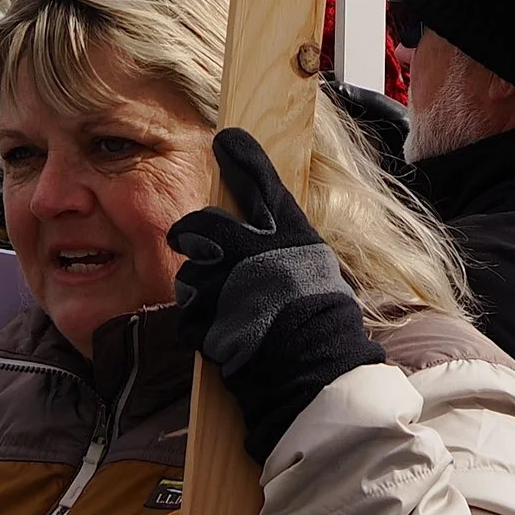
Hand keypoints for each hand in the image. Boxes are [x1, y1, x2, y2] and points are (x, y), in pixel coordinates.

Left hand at [167, 129, 384, 462]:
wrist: (315, 374)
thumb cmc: (325, 325)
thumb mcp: (319, 270)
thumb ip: (289, 247)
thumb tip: (269, 229)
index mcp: (289, 234)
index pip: (261, 180)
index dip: (241, 155)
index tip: (225, 140)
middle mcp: (254, 251)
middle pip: (200, 225)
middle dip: (191, 234)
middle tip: (192, 242)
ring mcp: (226, 284)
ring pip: (190, 275)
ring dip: (201, 293)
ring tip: (231, 314)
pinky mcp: (206, 318)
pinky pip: (189, 314)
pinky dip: (201, 326)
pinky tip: (226, 336)